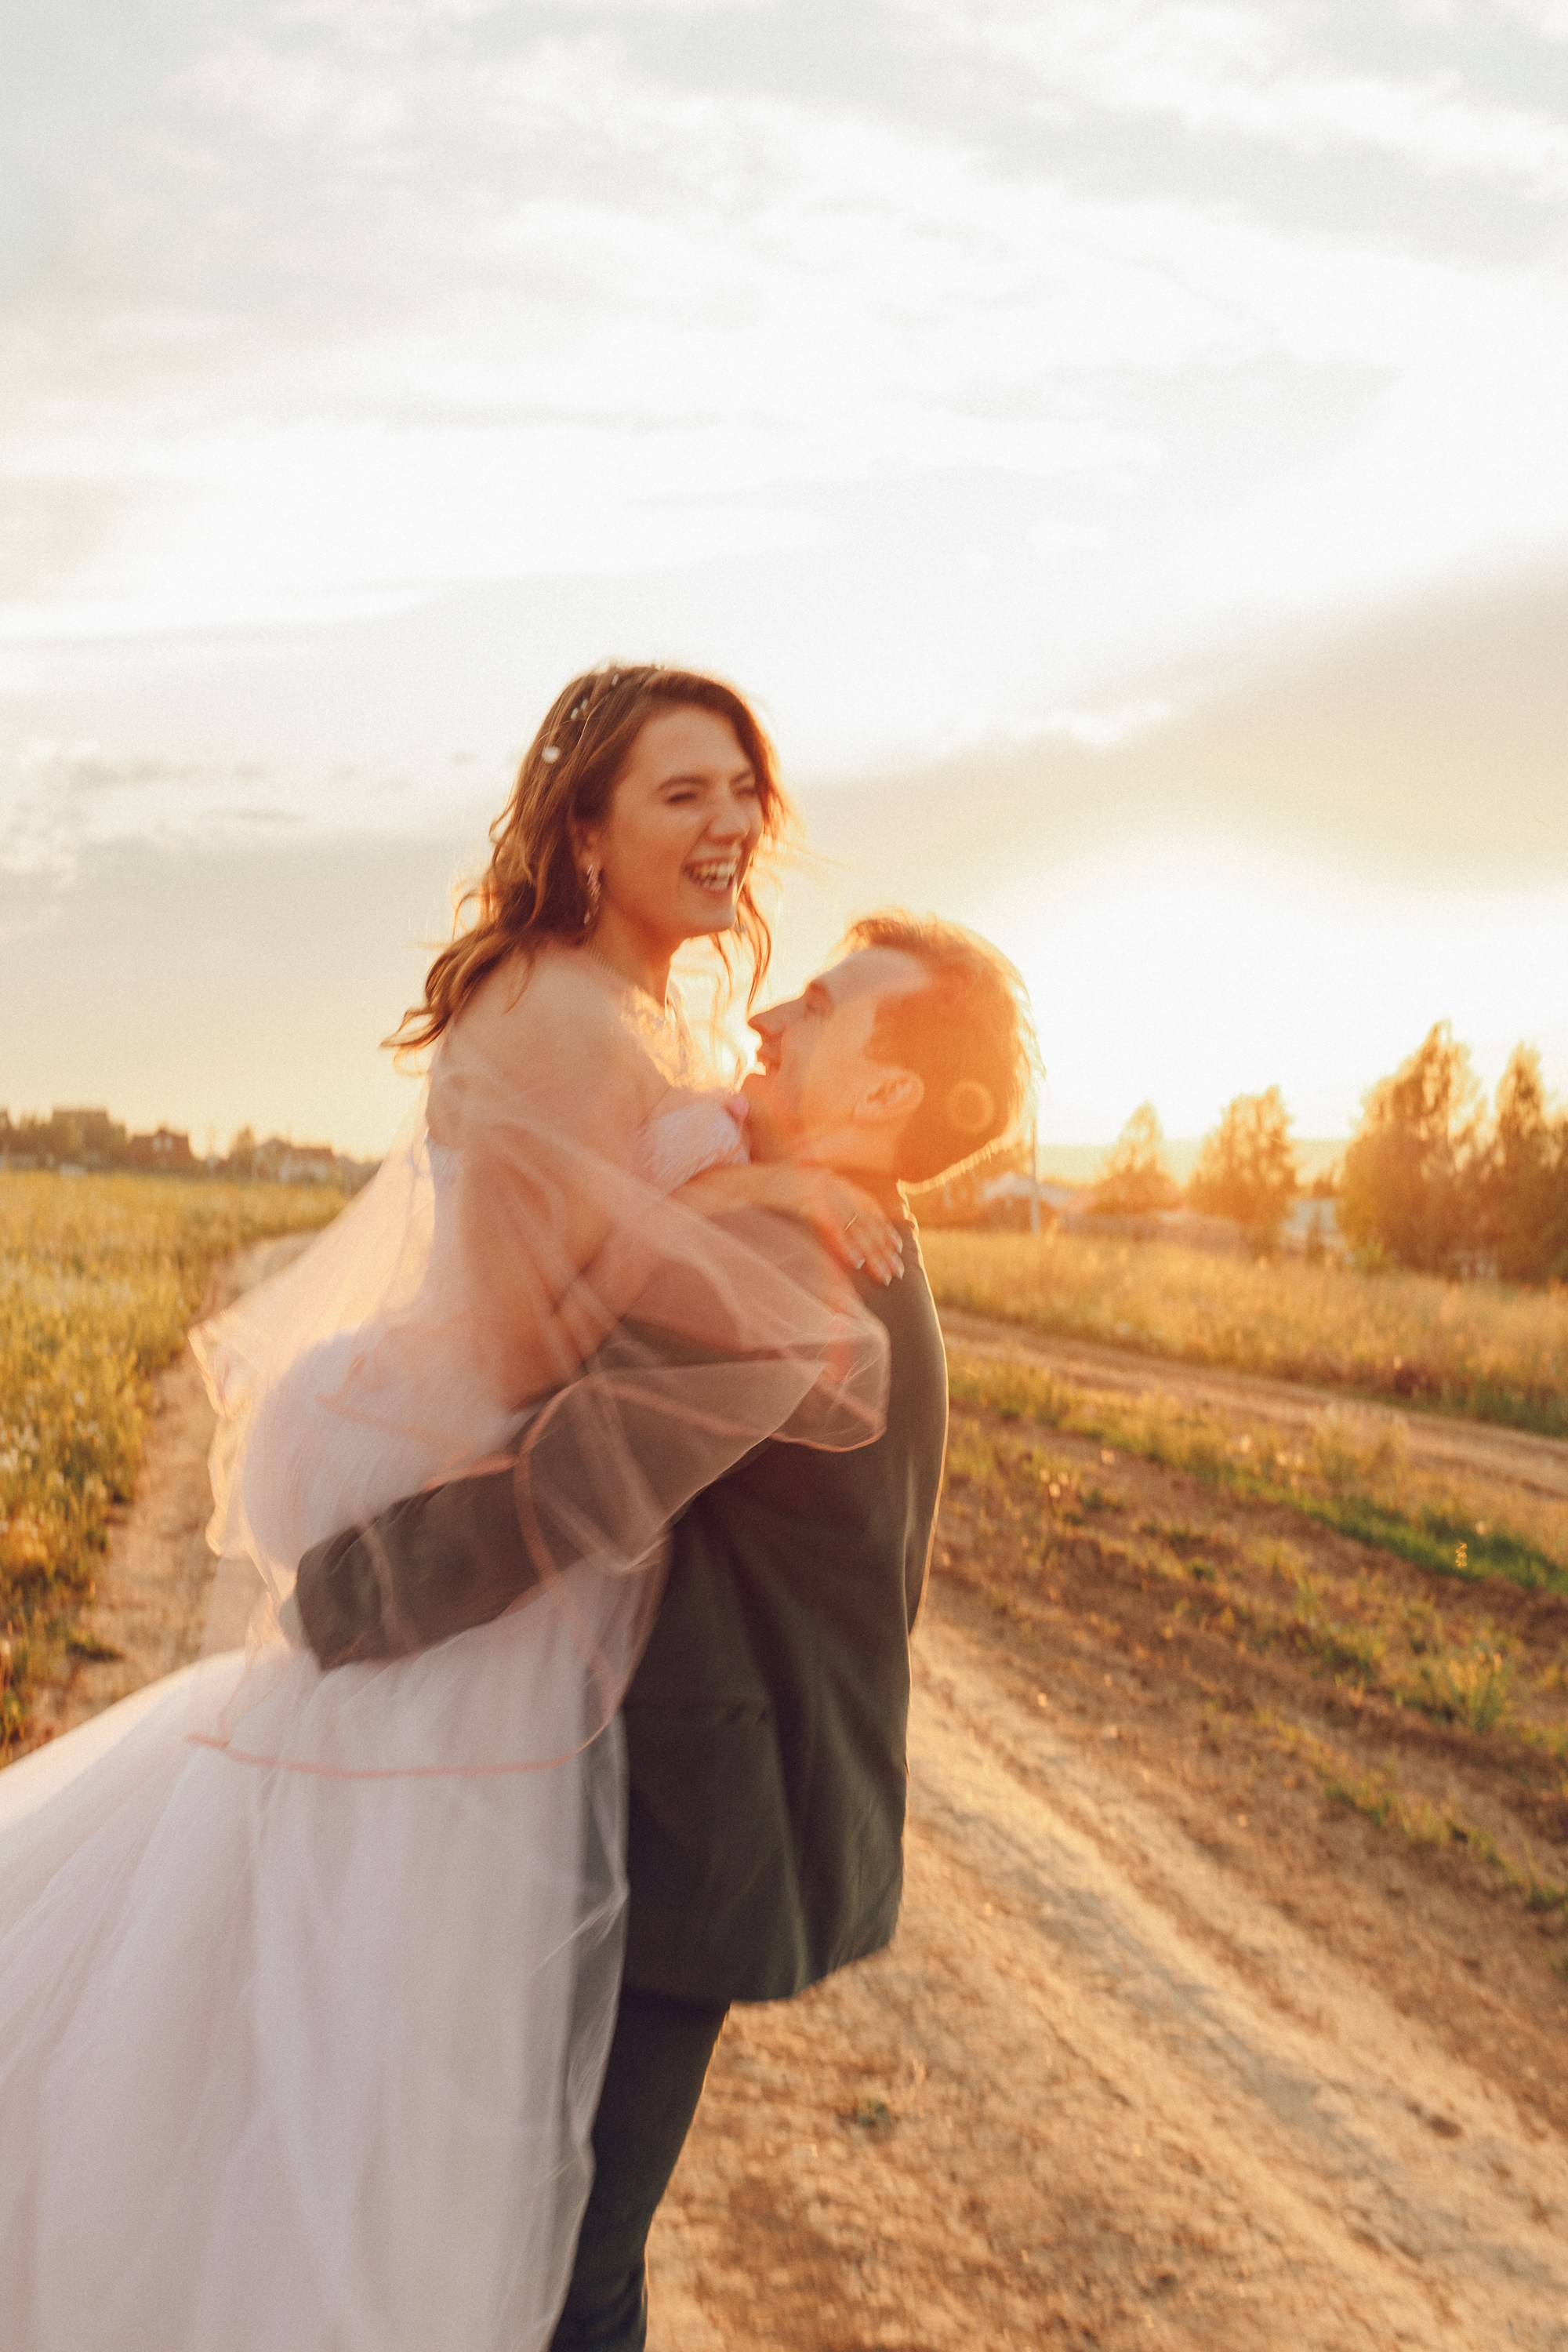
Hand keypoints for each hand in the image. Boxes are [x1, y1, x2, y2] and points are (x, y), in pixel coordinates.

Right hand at [677, 1161, 904, 1281]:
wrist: (724, 1182)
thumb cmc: (753, 1196)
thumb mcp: (789, 1199)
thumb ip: (812, 1210)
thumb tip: (832, 1231)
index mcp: (822, 1177)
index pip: (862, 1201)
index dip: (881, 1225)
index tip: (895, 1247)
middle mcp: (822, 1178)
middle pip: (863, 1215)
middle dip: (882, 1246)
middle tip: (897, 1271)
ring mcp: (812, 1185)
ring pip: (852, 1222)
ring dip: (870, 1251)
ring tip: (884, 1274)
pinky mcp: (800, 1195)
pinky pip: (828, 1222)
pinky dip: (843, 1243)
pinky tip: (856, 1263)